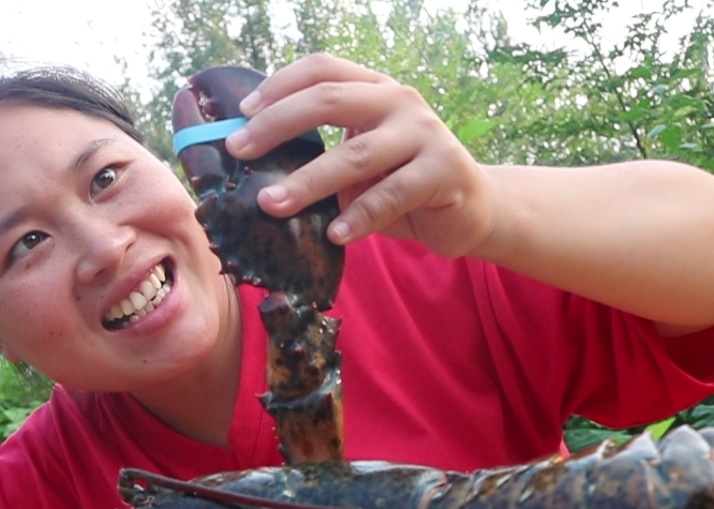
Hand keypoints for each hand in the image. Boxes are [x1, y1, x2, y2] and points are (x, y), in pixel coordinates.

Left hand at [223, 53, 498, 257]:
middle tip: (241, 152)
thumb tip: (254, 167)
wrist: (472, 208)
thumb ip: (323, 155)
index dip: (279, 86)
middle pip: (330, 101)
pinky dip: (359, 217)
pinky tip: (334, 235)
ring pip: (356, 154)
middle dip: (277, 125)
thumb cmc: (402, 184)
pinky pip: (391, 195)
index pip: (322, 69)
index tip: (241, 115)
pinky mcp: (444, 171)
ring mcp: (425, 134)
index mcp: (375, 89)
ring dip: (308, 181)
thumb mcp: (360, 162)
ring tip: (272, 204)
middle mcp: (400, 102)